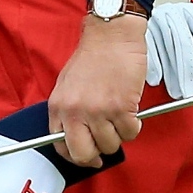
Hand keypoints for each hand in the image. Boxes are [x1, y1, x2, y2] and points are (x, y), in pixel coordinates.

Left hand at [47, 11, 147, 165]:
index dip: (76, 155)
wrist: (111, 36)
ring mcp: (98, 111)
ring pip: (111, 145)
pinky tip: (131, 112)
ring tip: (120, 117)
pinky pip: (130, 132)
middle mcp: (75, 112)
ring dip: (119, 135)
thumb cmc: (92, 58)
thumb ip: (68, 112)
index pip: (61, 146)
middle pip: (84, 154)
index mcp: (58, 107)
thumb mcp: (66, 86)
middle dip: (97, 156)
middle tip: (106, 145)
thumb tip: (77, 137)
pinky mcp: (121, 107)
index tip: (88, 156)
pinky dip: (134, 126)